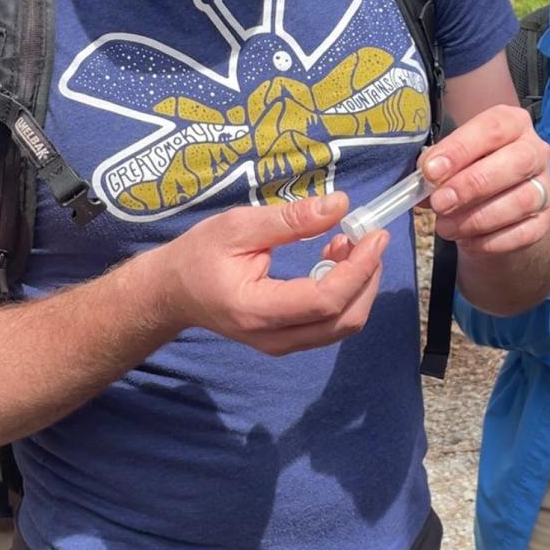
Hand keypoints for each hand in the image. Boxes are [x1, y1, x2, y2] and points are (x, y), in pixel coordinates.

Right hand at [159, 192, 388, 356]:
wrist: (174, 292)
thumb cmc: (200, 255)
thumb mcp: (238, 226)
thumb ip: (290, 219)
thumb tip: (340, 205)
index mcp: (256, 310)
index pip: (324, 301)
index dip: (358, 269)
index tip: (375, 236)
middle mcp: (273, 338)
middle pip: (343, 320)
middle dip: (367, 278)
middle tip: (367, 237)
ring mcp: (281, 345)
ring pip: (342, 326)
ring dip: (359, 285)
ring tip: (348, 243)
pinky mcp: (288, 340)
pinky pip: (331, 324)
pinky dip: (346, 293)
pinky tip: (335, 259)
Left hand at [417, 104, 549, 252]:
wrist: (492, 203)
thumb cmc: (468, 169)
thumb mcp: (451, 158)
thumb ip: (438, 164)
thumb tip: (424, 181)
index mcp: (513, 123)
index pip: (492, 128)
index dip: (460, 149)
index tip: (431, 171)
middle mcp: (536, 151)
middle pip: (516, 162)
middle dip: (472, 185)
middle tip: (440, 202)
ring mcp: (545, 187)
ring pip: (522, 201)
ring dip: (478, 218)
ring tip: (446, 226)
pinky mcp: (543, 221)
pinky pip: (523, 233)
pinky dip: (490, 241)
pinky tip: (466, 241)